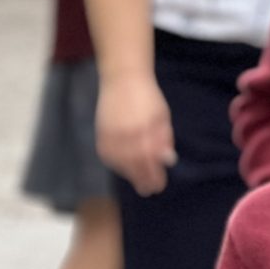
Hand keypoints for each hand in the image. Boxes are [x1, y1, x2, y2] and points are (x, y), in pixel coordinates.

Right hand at [97, 72, 175, 195]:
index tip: (159, 185)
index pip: (149, 160)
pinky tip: (125, 169)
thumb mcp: (162, 116)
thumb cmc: (147, 97)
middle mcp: (125, 133)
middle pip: (134, 165)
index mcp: (144, 128)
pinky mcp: (101, 134)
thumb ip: (165, 138)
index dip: (154, 176)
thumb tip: (168, 160)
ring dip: (130, 175)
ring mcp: (111, 134)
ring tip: (139, 181)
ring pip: (120, 163)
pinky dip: (117, 165)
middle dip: (143, 180)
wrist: (122, 78)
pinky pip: (108, 156)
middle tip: (149, 190)